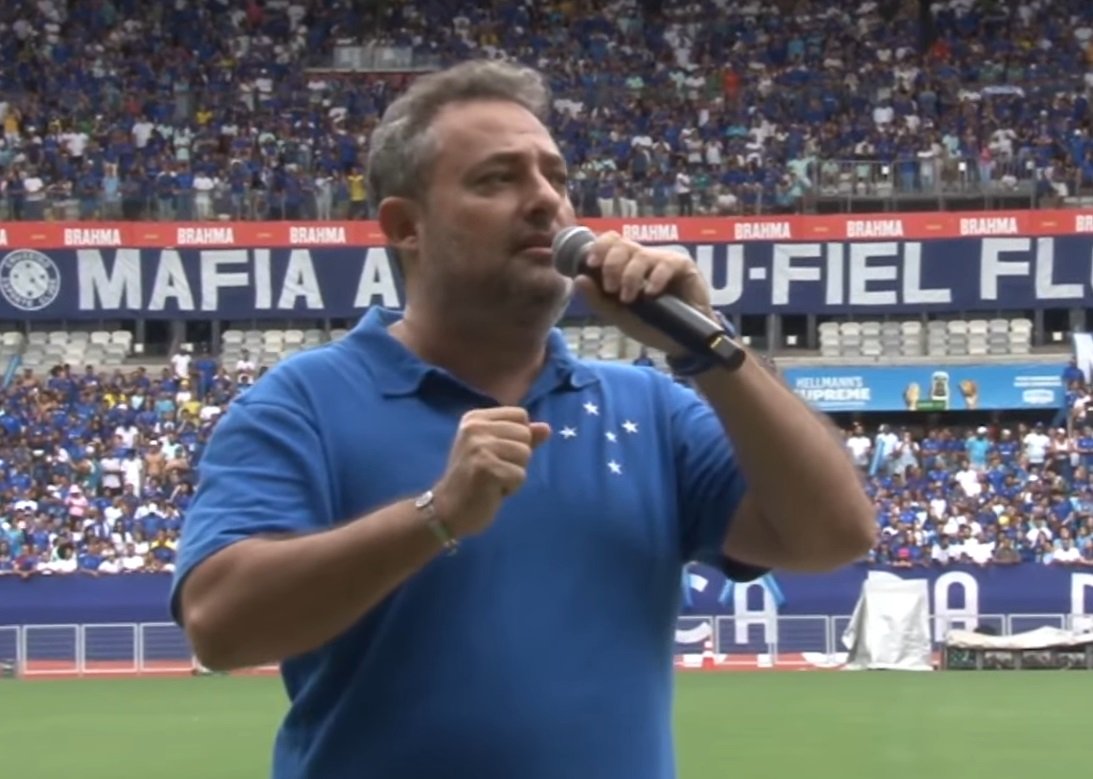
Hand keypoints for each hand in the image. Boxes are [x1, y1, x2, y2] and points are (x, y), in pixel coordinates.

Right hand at [432, 407, 550, 537]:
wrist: (447, 510)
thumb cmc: (473, 480)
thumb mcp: (495, 451)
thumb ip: (520, 437)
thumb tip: (547, 428)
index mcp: (475, 418)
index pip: (520, 415)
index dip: (517, 438)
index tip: (495, 454)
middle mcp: (475, 427)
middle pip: (525, 434)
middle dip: (517, 458)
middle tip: (493, 470)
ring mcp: (479, 446)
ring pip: (525, 454)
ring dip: (514, 473)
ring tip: (492, 480)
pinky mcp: (486, 468)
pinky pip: (520, 475)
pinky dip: (510, 488)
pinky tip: (491, 491)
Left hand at [573, 231, 714, 356]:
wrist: (680, 343)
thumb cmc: (650, 324)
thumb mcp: (619, 315)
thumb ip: (598, 299)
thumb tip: (578, 279)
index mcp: (626, 264)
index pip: (610, 242)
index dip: (598, 247)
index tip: (591, 264)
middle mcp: (643, 258)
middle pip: (622, 244)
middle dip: (611, 265)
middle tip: (611, 288)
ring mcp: (663, 260)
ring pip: (640, 255)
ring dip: (629, 276)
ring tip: (628, 298)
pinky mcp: (683, 266)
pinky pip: (666, 264)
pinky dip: (655, 278)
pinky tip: (650, 294)